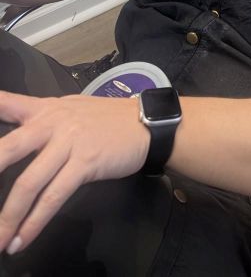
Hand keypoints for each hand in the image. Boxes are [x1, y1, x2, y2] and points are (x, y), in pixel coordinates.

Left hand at [0, 91, 148, 255]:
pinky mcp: (85, 162)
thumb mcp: (71, 110)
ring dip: (9, 217)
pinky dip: (34, 222)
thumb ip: (42, 120)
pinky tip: (22, 238)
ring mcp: (69, 142)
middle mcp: (53, 122)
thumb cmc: (105, 120)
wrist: (145, 123)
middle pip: (9, 148)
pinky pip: (53, 197)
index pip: (8, 103)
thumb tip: (15, 138)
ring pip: (29, 183)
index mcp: (46, 108)